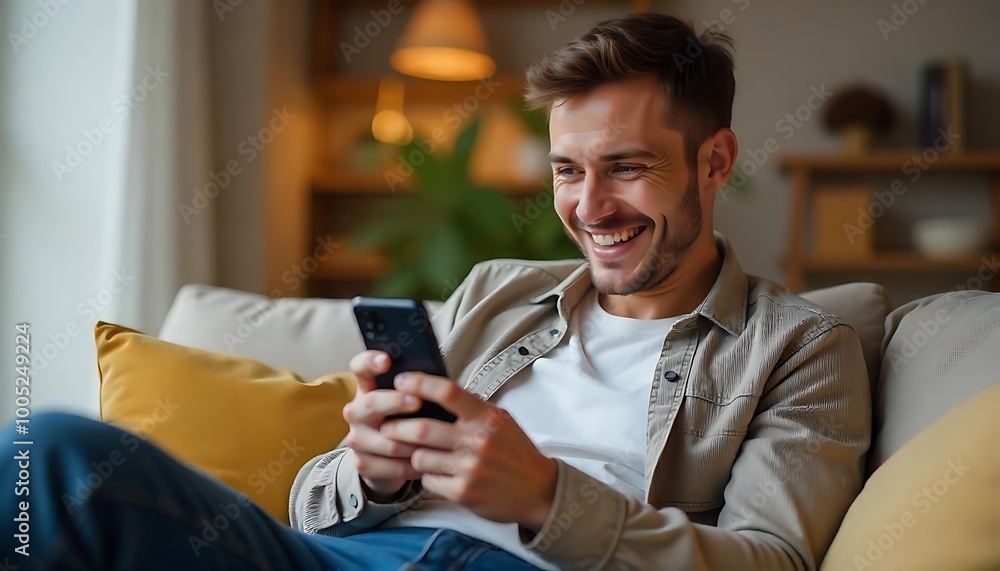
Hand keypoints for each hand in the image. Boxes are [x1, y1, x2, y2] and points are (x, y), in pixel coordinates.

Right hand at [341, 351, 422, 500]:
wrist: (390, 462)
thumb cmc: (408, 422)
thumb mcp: (409, 402)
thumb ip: (415, 389)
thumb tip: (436, 378)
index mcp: (368, 389)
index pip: (360, 368)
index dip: (370, 361)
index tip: (387, 360)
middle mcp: (356, 411)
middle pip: (371, 402)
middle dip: (395, 402)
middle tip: (418, 402)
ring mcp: (356, 438)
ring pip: (387, 440)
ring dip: (413, 442)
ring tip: (435, 442)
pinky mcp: (362, 463)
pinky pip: (391, 466)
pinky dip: (413, 466)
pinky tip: (426, 462)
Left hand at [380, 372, 557, 531]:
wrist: (538, 491)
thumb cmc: (516, 454)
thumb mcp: (500, 421)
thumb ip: (471, 409)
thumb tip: (434, 393)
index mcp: (487, 417)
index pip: (446, 392)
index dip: (418, 384)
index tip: (400, 382)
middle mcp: (478, 440)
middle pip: (422, 427)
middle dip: (396, 427)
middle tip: (387, 426)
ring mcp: (470, 468)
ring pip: (420, 456)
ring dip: (413, 455)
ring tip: (418, 453)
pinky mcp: (463, 492)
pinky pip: (428, 480)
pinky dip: (427, 477)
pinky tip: (437, 474)